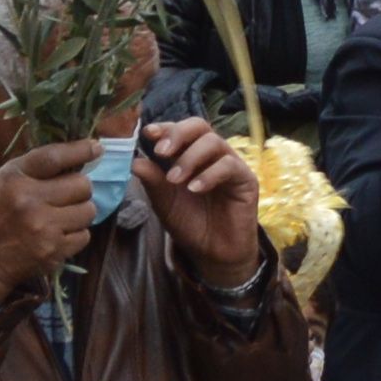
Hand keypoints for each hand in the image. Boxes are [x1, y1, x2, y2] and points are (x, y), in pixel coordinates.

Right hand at [0, 141, 104, 303]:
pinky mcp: (54, 251)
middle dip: (80, 189)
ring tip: (63, 216)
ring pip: (88, 211)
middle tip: (68, 195)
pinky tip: (59, 234)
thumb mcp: (8, 179)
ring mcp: (44, 228)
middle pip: (82, 185)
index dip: (80, 150)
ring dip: (80, 213)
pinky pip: (85, 236)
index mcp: (16, 180)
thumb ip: (39, 165)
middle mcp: (30, 202)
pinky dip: (76, 235)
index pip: (54, 157)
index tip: (95, 148)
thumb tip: (85, 151)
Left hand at [135, 111, 266, 271]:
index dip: (165, 128)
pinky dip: (209, 175)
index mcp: (191, 155)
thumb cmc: (190, 225)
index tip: (148, 133)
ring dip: (190, 158)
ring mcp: (230, 165)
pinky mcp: (246, 180)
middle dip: (178, 134)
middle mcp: (211, 155)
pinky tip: (195, 189)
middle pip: (199, 126)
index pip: (180, 131)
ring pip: (213, 142)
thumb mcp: (165, 203)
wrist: (213, 254)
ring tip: (174, 179)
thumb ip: (153, 182)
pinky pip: (229, 166)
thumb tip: (134, 160)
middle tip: (161, 152)